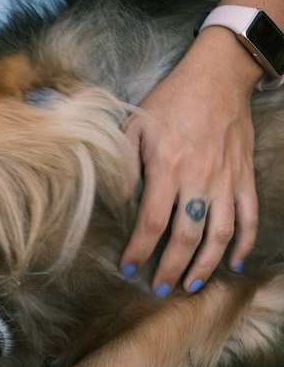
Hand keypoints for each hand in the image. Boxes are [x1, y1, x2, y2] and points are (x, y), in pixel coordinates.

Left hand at [120, 37, 258, 293]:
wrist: (218, 76)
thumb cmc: (171, 101)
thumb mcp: (135, 126)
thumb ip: (125, 165)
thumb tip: (119, 202)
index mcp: (167, 166)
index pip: (151, 222)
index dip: (140, 251)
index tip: (129, 268)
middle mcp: (199, 178)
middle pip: (187, 237)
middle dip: (172, 268)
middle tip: (161, 289)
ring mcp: (226, 180)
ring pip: (220, 234)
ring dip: (206, 265)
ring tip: (192, 285)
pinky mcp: (244, 177)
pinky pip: (248, 217)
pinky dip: (243, 244)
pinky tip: (233, 263)